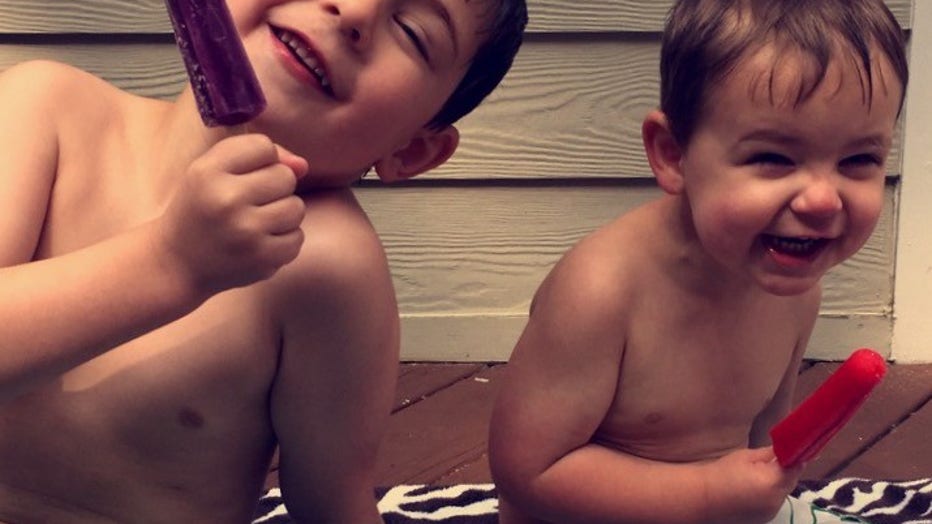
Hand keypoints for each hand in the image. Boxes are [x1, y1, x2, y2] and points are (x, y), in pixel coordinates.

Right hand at [156, 133, 308, 294]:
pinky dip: (284, 240)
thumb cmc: (201, 209)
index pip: (263, 146)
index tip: (246, 175)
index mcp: (208, 171)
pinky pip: (297, 237)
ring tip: (257, 222)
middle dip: (275, 187)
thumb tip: (303, 165)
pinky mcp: (261, 258)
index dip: (263, 159)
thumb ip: (256, 156)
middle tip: (250, 203)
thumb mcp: (211, 170)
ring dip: (283, 214)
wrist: (177, 263)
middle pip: (285, 176)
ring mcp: (246, 230)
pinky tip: (261, 242)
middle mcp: (226, 199)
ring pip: (296, 207)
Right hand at [702, 446, 803, 523]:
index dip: (796, 457)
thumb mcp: (746, 456)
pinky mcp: (764, 519)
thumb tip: (786, 447)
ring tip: (759, 476)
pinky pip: (773, 503)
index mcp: (773, 482)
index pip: (796, 467)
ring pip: (782, 493)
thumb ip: (770, 454)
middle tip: (773, 460)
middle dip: (785, 471)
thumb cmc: (722, 473)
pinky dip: (769, 495)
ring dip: (777, 484)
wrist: (703, 498)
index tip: (794, 448)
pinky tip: (754, 489)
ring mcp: (771, 513)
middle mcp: (777, 500)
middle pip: (790, 482)